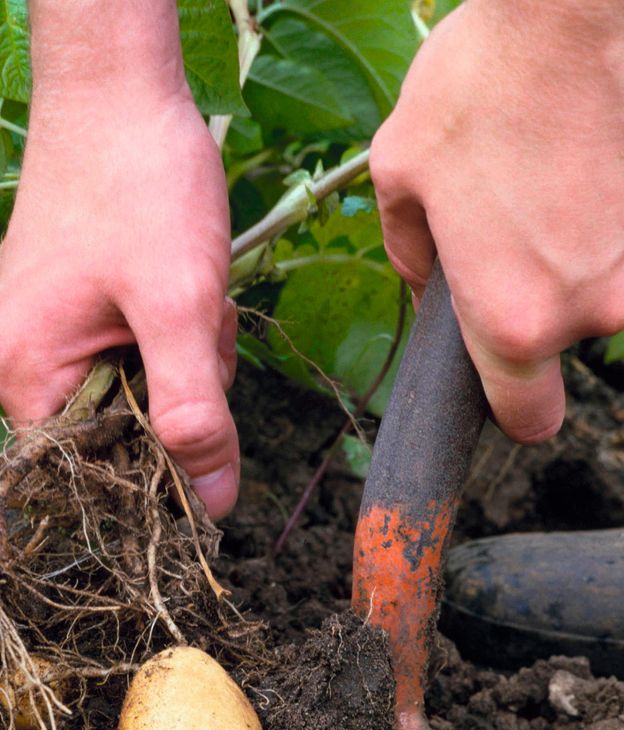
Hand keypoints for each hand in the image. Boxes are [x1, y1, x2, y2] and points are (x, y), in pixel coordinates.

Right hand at [0, 1, 239, 517]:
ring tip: (189, 291)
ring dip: (182, 355)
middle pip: (116, 435)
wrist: (116, 85)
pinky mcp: (73, 308)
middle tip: (194, 325)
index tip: (196, 418)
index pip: (87, 473)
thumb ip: (194, 412)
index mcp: (25, 379)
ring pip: (135, 391)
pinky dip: (170, 327)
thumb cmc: (137, 185)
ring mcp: (46, 333)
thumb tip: (210, 505)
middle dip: (175, 391)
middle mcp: (22, 366)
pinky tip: (180, 281)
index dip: (149, 466)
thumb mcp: (177, 305)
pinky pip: (133, 351)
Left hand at [371, 0, 623, 442]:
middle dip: (546, 304)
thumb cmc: (479, 86)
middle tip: (521, 230)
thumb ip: (409, 252)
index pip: (526, 416)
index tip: (513, 390)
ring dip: (587, 253)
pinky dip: (617, 220)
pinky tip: (592, 168)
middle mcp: (590, 309)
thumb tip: (424, 280)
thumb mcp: (400, 174)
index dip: (516, 408)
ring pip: (611, 290)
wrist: (571, 7)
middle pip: (569, 343)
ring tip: (555, 183)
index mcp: (509, 320)